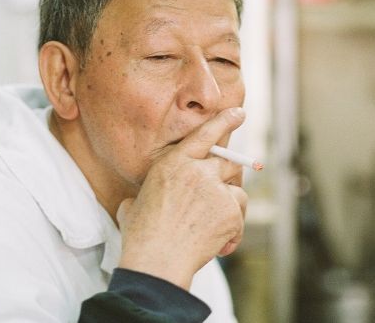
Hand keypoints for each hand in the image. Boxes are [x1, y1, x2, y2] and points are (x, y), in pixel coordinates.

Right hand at [116, 107, 247, 289]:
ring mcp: (216, 190)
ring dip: (230, 208)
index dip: (224, 121)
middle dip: (229, 176)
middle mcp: (198, 170)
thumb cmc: (140, 236)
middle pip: (229, 162)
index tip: (239, 113)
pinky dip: (232, 233)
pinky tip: (217, 245)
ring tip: (213, 229)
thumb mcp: (134, 205)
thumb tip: (134, 202)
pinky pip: (239, 218)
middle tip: (223, 193)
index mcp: (173, 163)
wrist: (156, 261)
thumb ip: (145, 195)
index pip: (205, 134)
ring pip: (237, 192)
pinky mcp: (230, 211)